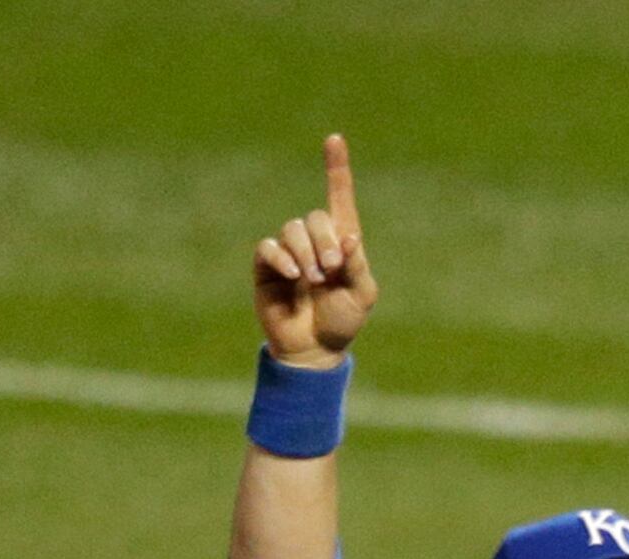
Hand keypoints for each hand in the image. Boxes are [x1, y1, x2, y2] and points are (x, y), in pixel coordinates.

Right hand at [253, 135, 376, 367]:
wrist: (314, 349)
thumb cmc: (342, 322)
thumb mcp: (362, 295)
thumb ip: (357, 266)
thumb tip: (349, 236)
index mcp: (342, 241)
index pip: (339, 197)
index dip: (336, 168)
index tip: (334, 139)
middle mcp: (314, 241)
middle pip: (315, 217)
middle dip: (325, 240)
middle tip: (332, 268)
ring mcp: (289, 252)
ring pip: (292, 230)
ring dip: (305, 252)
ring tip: (314, 278)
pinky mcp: (267, 267)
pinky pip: (269, 248)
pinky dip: (282, 257)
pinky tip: (293, 275)